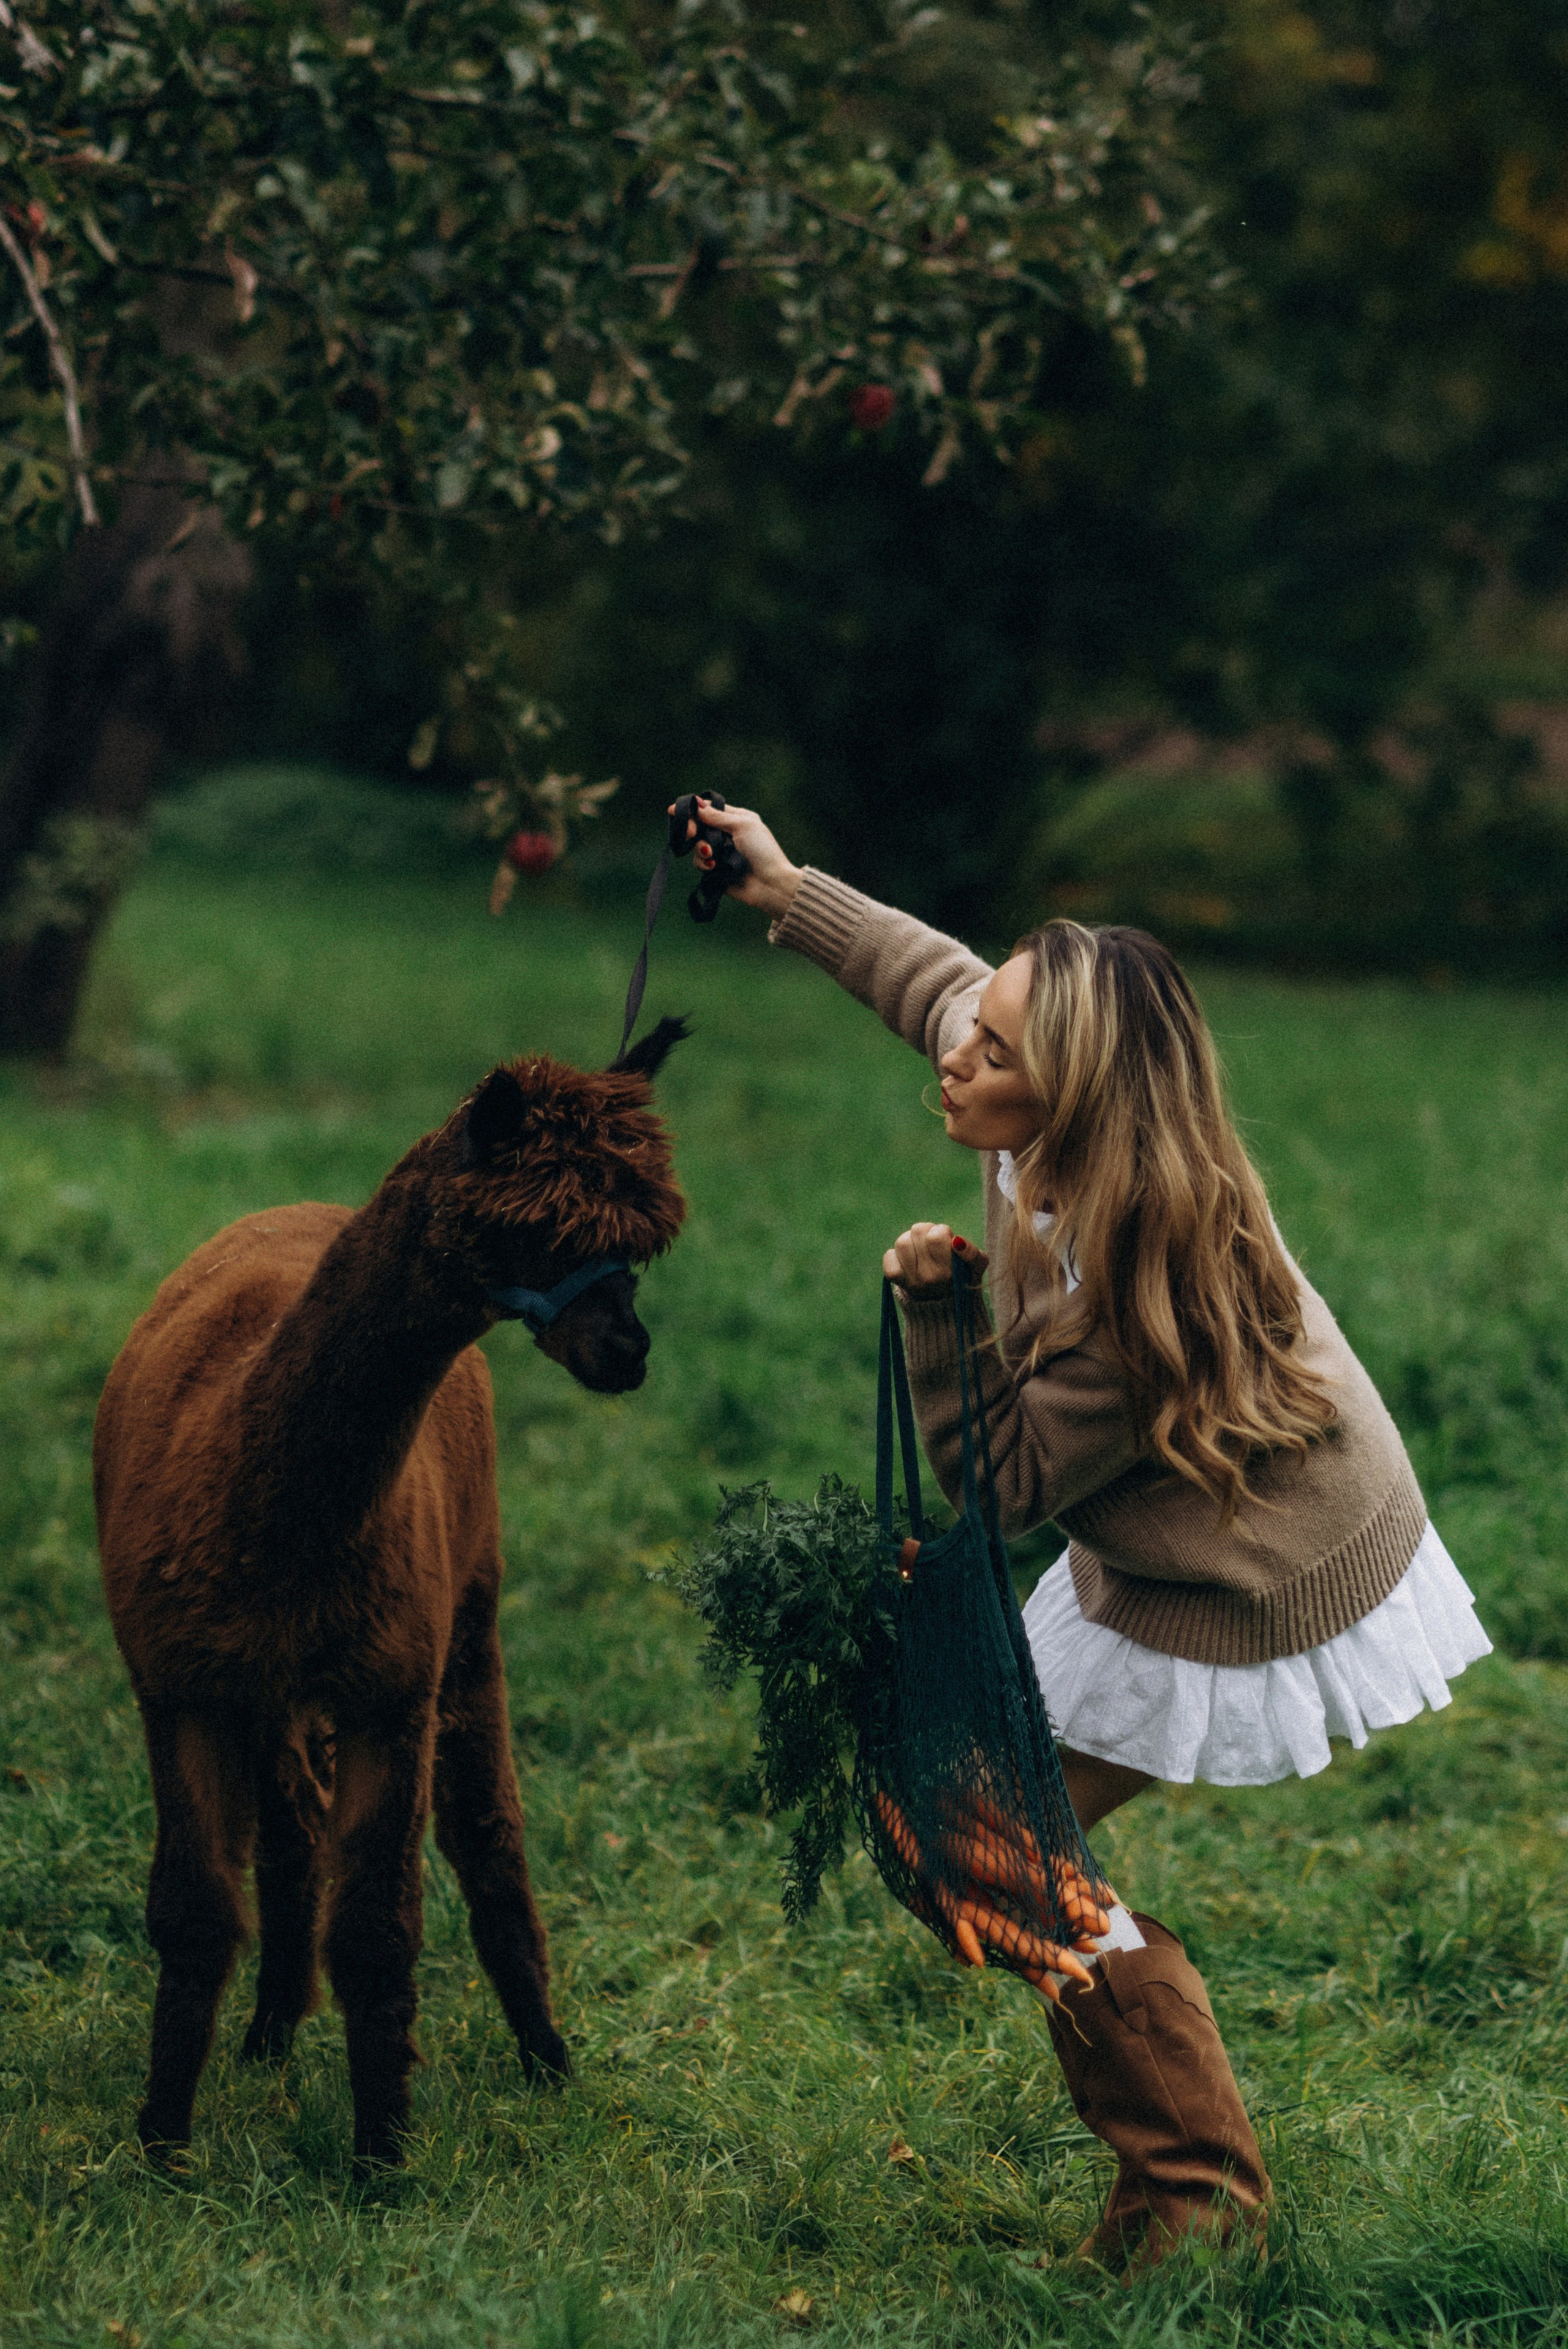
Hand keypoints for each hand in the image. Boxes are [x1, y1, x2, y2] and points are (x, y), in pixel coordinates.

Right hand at [665, 797, 802, 919]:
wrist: (771, 883)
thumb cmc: (762, 851)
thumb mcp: (742, 826)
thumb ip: (717, 816)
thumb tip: (697, 805)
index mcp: (736, 819)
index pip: (709, 809)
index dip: (692, 810)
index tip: (673, 811)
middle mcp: (727, 834)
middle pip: (699, 827)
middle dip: (692, 829)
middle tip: (690, 833)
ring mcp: (721, 853)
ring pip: (697, 846)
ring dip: (701, 849)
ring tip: (711, 855)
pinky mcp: (717, 870)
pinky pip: (701, 863)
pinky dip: (704, 864)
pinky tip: (714, 867)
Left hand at [882, 1223, 987, 1297]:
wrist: (942, 1308)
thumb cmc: (961, 1278)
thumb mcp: (976, 1266)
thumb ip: (972, 1252)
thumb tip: (957, 1241)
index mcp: (951, 1271)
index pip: (936, 1235)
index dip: (940, 1231)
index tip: (945, 1241)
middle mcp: (931, 1277)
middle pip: (918, 1231)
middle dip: (925, 1232)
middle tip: (932, 1245)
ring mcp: (912, 1280)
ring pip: (902, 1241)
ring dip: (911, 1242)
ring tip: (919, 1251)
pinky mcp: (896, 1280)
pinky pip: (889, 1255)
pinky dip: (895, 1255)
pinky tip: (907, 1262)